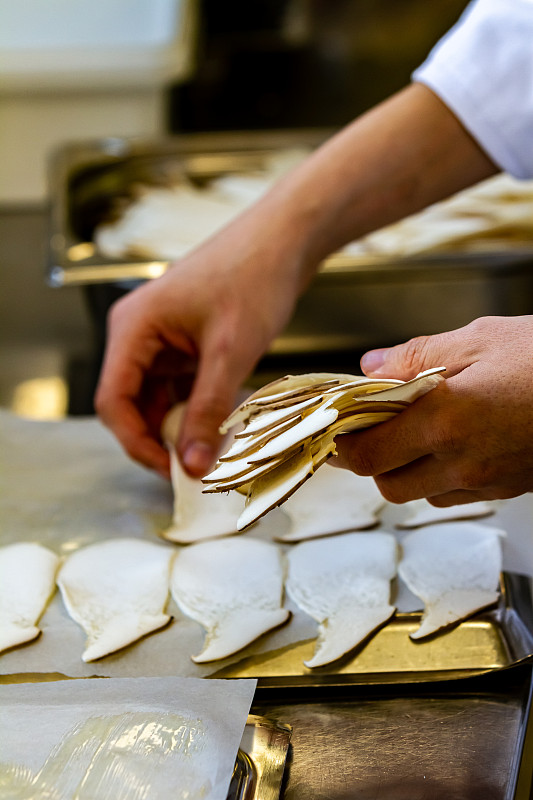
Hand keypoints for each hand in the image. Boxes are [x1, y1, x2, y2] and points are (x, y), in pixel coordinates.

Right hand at [94, 212, 303, 478]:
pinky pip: (176, 387)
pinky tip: (218, 425)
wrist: (283, 239)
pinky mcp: (181, 342)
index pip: (112, 401)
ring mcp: (158, 338)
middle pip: (129, 404)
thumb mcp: (231, 352)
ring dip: (178, 427)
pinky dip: (193, 409)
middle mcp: (136, 333)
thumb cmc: (254, 278)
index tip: (171, 471)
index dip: (136, 442)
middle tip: (194, 468)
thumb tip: (193, 466)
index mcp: (133, 328)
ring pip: (154, 399)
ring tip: (210, 450)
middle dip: (157, 439)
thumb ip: (209, 411)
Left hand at [334, 315, 532, 504]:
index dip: (341, 444)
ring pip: (421, 494)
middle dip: (370, 460)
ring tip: (409, 434)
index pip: (368, 453)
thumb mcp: (482, 339)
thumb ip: (419, 354)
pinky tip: (446, 446)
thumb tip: (373, 367)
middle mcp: (464, 462)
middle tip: (367, 430)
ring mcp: (487, 482)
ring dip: (404, 470)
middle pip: (388, 484)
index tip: (334, 427)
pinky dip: (438, 477)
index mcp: (447, 420)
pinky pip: (455, 496)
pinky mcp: (507, 489)